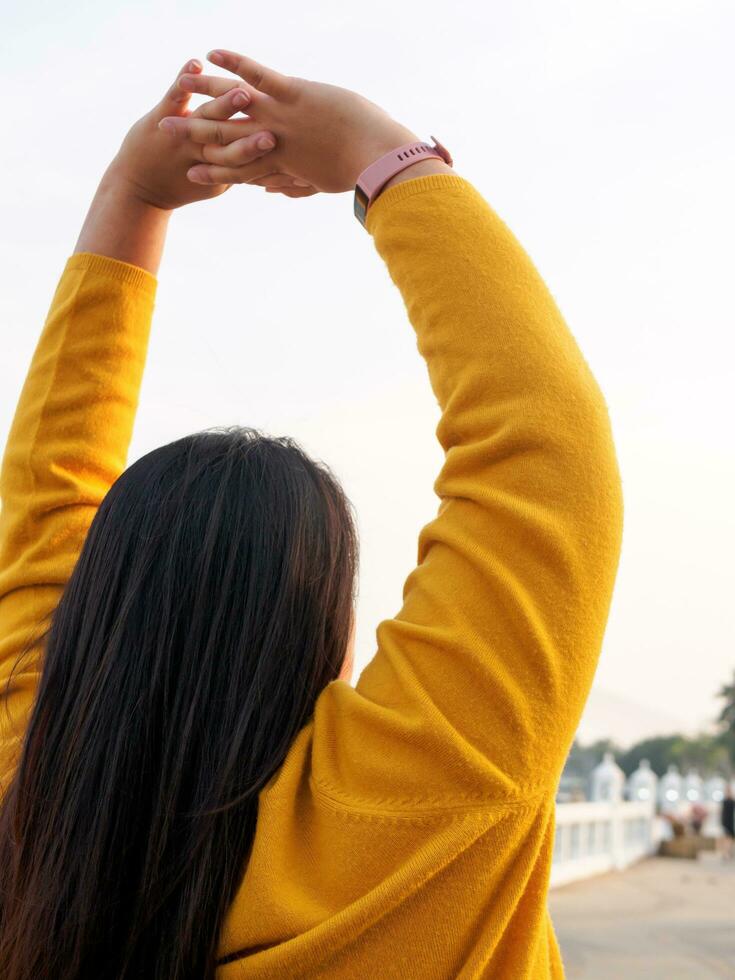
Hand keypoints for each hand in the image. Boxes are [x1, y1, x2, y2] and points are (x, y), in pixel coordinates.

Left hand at [106, 58, 279, 209]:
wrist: (138, 189)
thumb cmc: (183, 186)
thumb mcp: (217, 185)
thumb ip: (243, 174)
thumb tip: (274, 175)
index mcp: (223, 169)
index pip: (252, 167)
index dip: (269, 165)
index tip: (290, 165)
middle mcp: (205, 153)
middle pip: (234, 145)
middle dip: (252, 139)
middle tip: (273, 134)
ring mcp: (182, 136)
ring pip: (208, 119)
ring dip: (225, 106)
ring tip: (240, 94)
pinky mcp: (159, 120)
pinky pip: (174, 97)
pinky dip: (184, 80)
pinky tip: (196, 64)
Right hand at [158, 49, 420, 194]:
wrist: (377, 158)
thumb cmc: (356, 172)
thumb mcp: (321, 182)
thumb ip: (294, 184)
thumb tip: (273, 190)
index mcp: (280, 166)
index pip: (237, 172)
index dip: (212, 173)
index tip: (190, 174)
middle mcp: (272, 143)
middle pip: (225, 139)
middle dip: (193, 134)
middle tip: (164, 130)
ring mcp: (280, 118)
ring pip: (235, 104)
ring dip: (205, 92)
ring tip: (182, 87)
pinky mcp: (294, 94)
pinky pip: (259, 75)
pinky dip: (236, 63)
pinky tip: (213, 53)